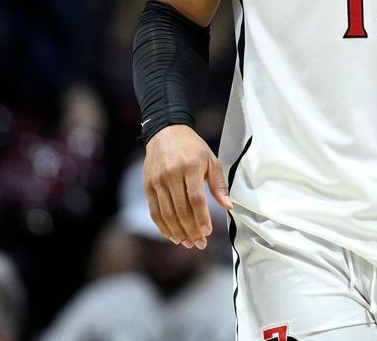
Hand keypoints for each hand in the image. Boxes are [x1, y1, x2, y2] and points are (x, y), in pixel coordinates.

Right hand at [143, 124, 232, 248]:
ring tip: (188, 243)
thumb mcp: (211, 160)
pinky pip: (154, 211)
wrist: (166, 132)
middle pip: (181, 209)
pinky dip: (163, 226)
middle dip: (191, 230)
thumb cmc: (193, 148)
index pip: (196, 198)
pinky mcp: (147, 186)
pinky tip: (173, 236)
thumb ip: (219, 184)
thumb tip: (228, 207)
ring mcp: (157, 181)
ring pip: (167, 213)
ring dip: (178, 232)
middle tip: (200, 243)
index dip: (202, 217)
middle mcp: (172, 175)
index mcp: (191, 166)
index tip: (208, 232)